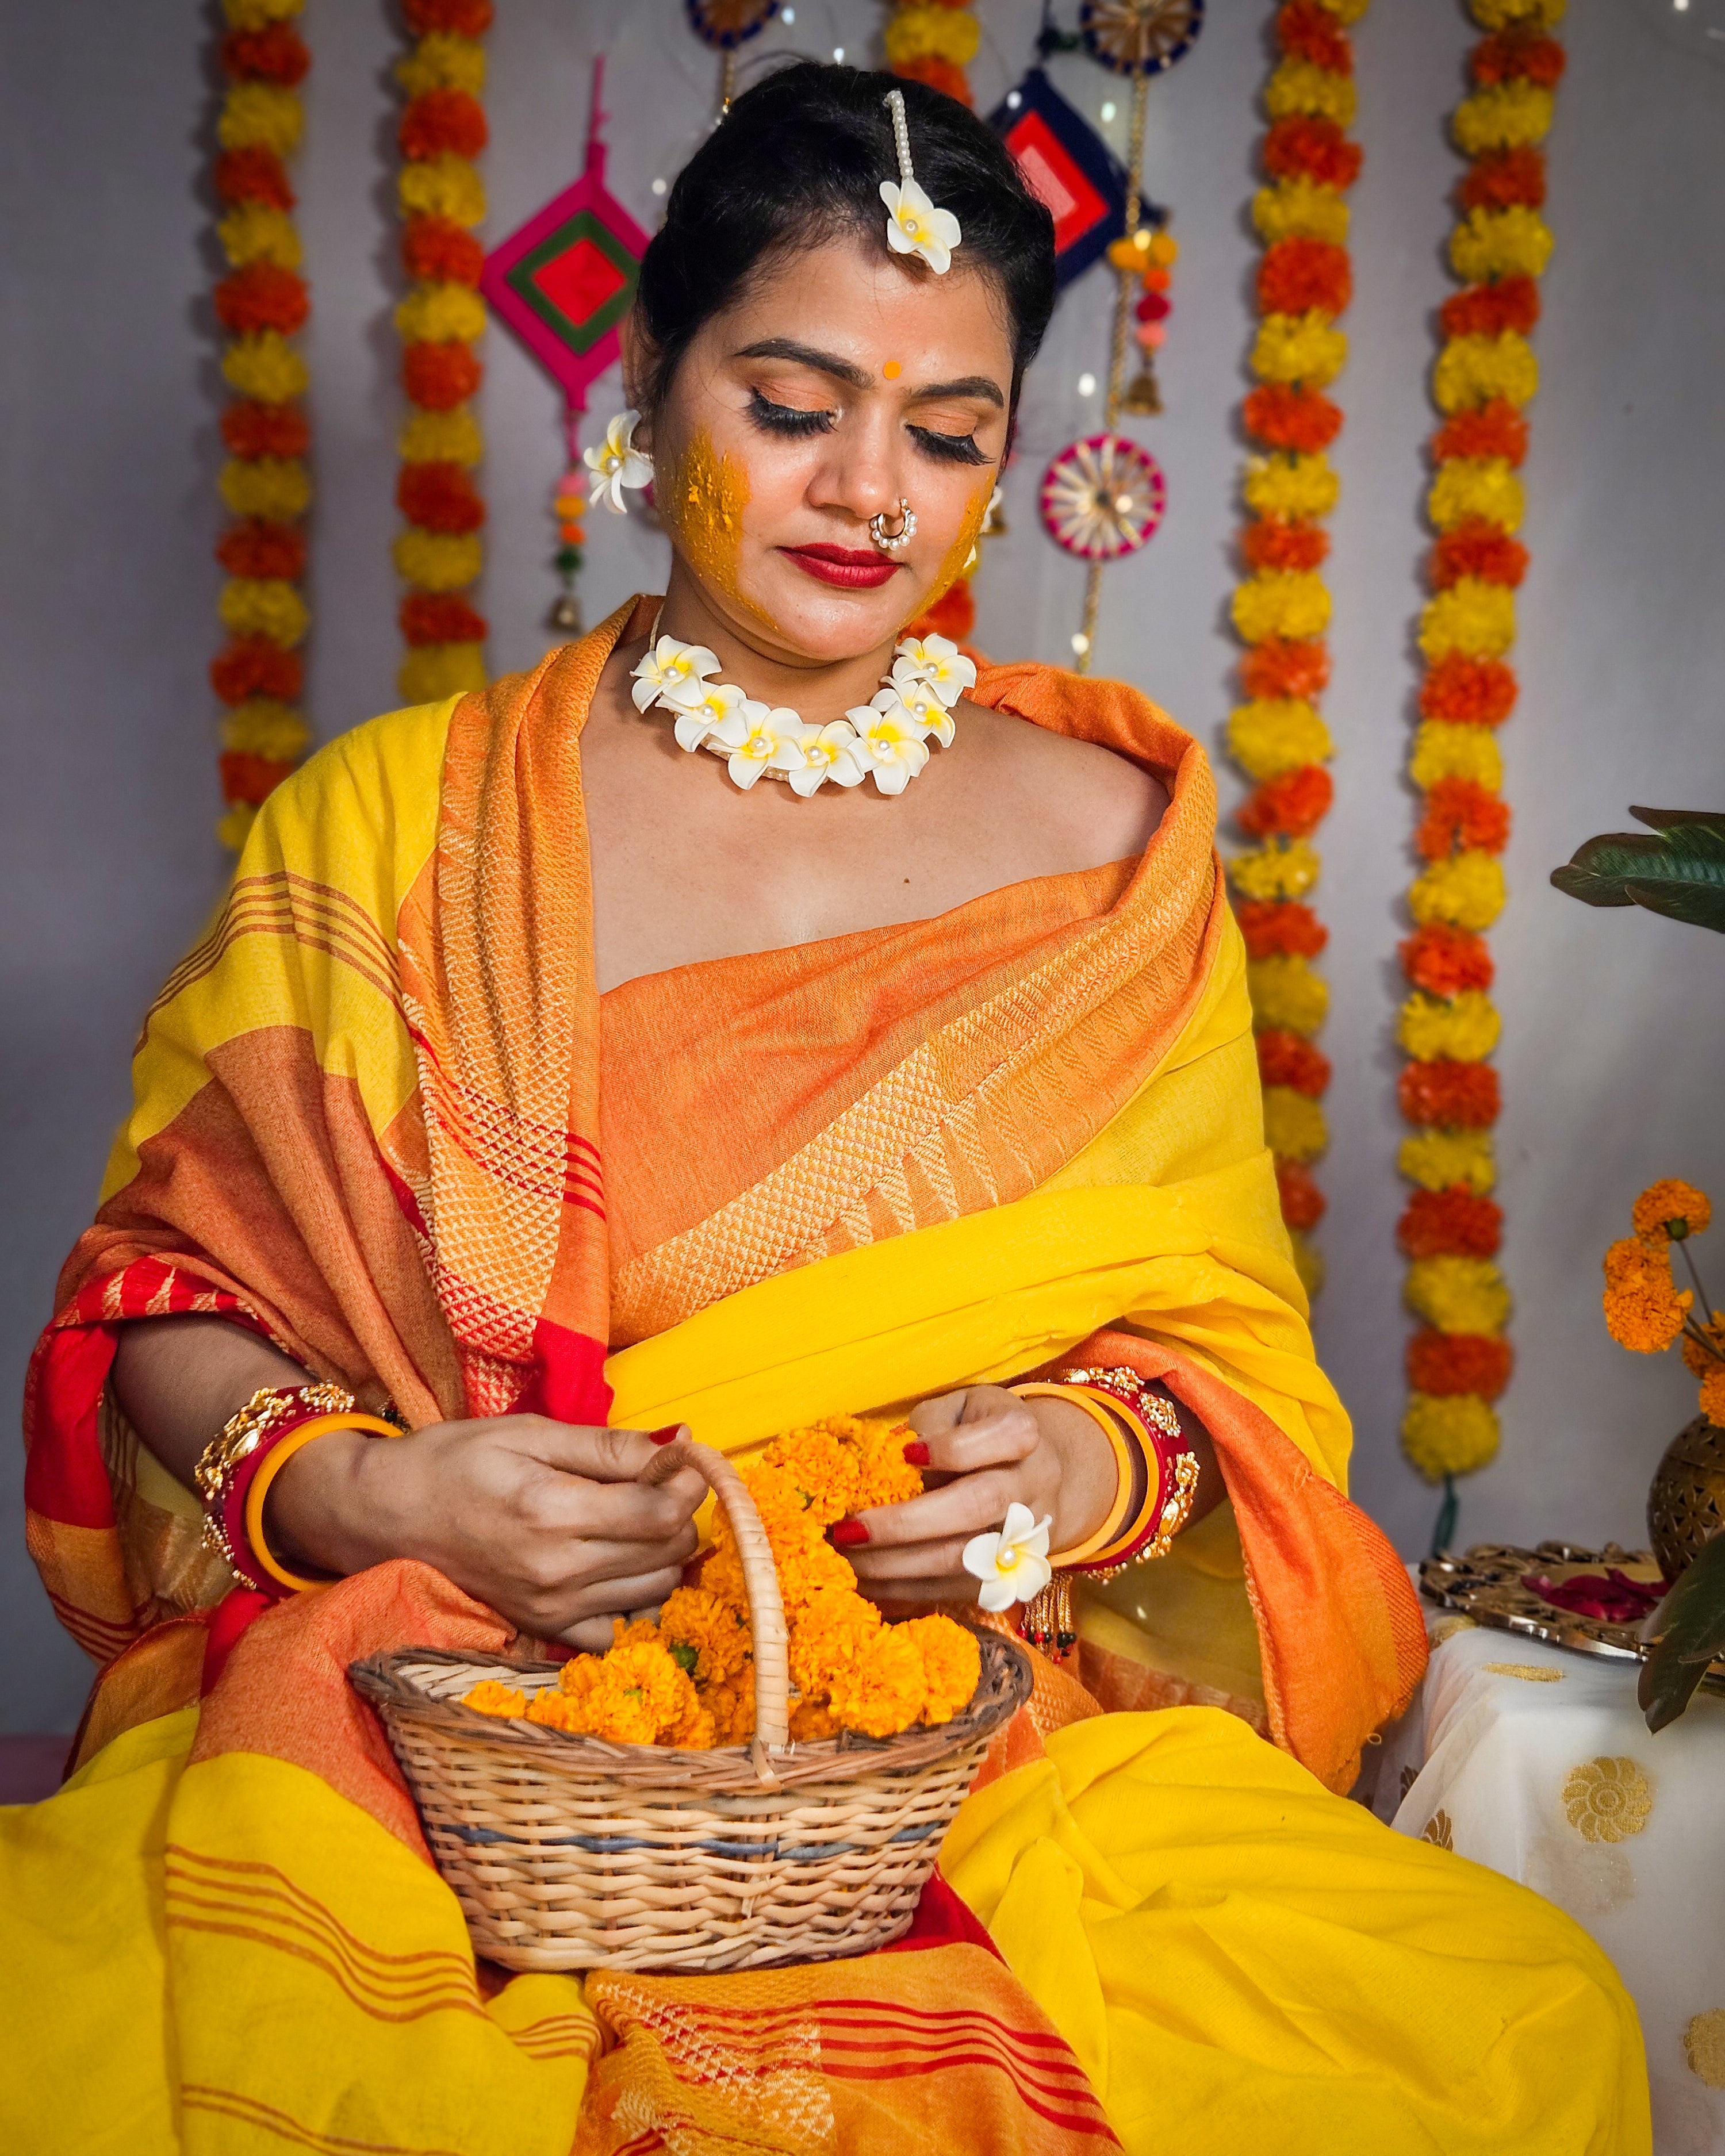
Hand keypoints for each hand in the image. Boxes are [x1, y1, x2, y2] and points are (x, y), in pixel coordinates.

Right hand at [269, 1416, 706, 1650]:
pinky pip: (618, 1629)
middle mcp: (557, 1572)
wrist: (383, 1516)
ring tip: (642, 1517)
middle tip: (663, 1481)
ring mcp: (551, 1609)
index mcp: (553, 1513)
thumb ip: (608, 1446)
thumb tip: (680, 1444)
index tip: (684, 1458)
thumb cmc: (454, 1462)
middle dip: (681, 1512)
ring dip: (666, 1553)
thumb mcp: (530, 1434)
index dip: (690, 1482)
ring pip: (654, 1590)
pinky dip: (636, 1599)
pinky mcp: (543, 1629)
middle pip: (667, 1553)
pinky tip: (622, 1565)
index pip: (662, 1512)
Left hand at [841, 1385, 1116, 1607]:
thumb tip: (887, 1464)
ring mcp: (1024, 1538)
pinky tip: (864, 1579)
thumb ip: (929, 1425)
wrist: (1036, 1476)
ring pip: (966, 1560)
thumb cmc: (978, 1430)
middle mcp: (1032, 1485)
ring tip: (845, 1557)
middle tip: (848, 1528)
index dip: (954, 1450)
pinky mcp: (1007, 1578)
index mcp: (1023, 1433)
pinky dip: (905, 1588)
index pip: (1003, 1438)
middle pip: (979, 1507)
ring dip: (898, 1564)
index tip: (906, 1454)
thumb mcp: (958, 1408)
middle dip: (908, 1523)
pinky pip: (955, 1591)